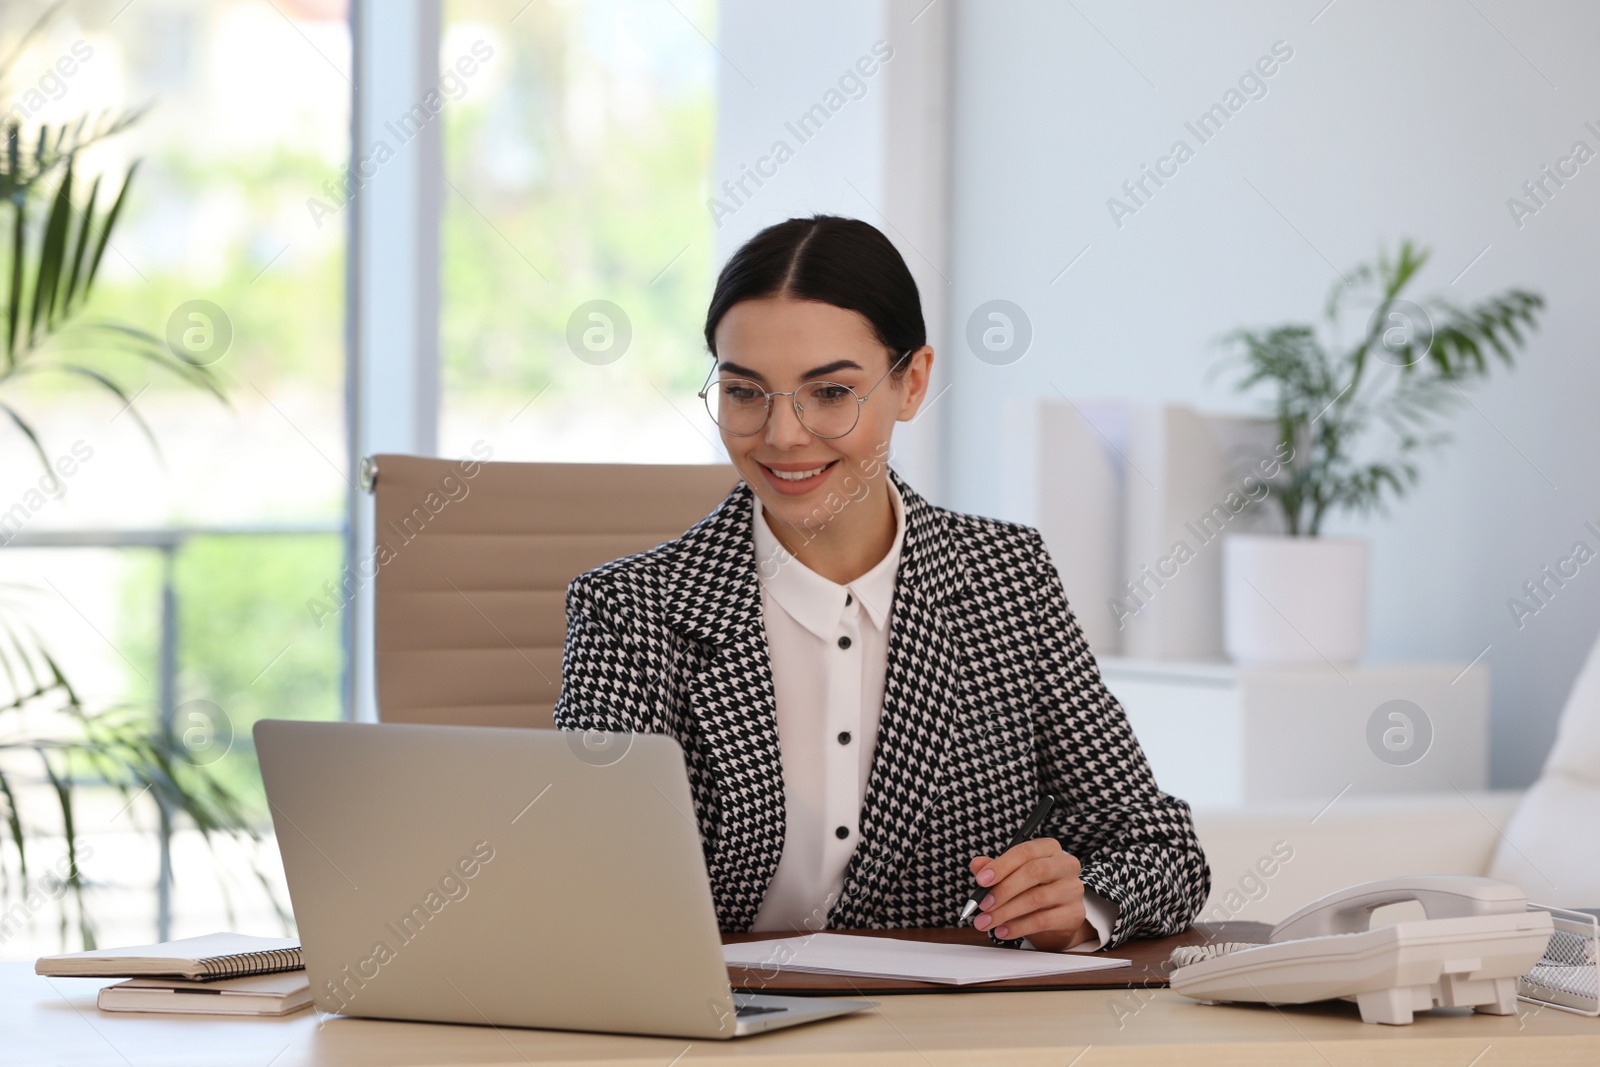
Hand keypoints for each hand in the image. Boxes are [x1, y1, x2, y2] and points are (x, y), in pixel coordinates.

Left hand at [968, 838, 1094, 951]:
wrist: (1056, 919)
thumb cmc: (1032, 889)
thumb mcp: (1011, 876)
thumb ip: (994, 869)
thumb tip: (977, 865)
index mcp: (1049, 848)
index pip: (1025, 851)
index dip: (1001, 865)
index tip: (981, 880)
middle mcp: (1065, 865)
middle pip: (1034, 872)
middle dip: (1003, 889)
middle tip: (982, 905)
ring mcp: (1073, 889)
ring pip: (1037, 898)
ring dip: (1006, 912)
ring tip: (987, 922)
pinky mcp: (1074, 913)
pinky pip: (1044, 920)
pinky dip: (1019, 927)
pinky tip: (1003, 931)